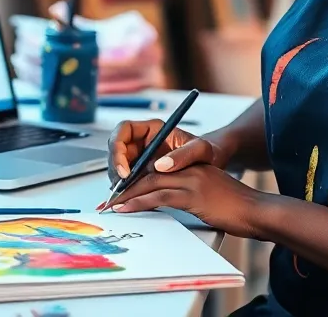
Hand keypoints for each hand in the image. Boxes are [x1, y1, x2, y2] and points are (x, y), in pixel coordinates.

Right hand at [105, 119, 230, 185]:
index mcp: (153, 128)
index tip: (125, 169)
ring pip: (117, 166)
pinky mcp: (141, 172)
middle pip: (115, 149)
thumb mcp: (201, 150)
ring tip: (127, 196)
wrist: (211, 165)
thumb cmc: (207, 152)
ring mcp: (140, 156)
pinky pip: (126, 179)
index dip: (117, 147)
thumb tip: (161, 166)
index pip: (124, 129)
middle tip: (122, 187)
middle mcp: (143, 140)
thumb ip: (184, 155)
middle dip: (115, 169)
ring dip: (118, 181)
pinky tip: (131, 200)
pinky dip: (125, 190)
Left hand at [109, 163, 271, 239]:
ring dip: (128, 195)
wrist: (258, 211)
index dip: (137, 179)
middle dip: (126, 187)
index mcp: (194, 167)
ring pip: (150, 183)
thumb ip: (192, 195)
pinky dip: (139, 203)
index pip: (158, 169)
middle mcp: (190, 169)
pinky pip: (159, 196)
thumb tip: (171, 205)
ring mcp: (192, 181)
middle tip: (108, 199)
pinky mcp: (194, 195)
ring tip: (112, 205)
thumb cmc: (239, 208)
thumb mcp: (212, 196)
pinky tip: (127, 208)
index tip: (121, 190)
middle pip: (150, 174)